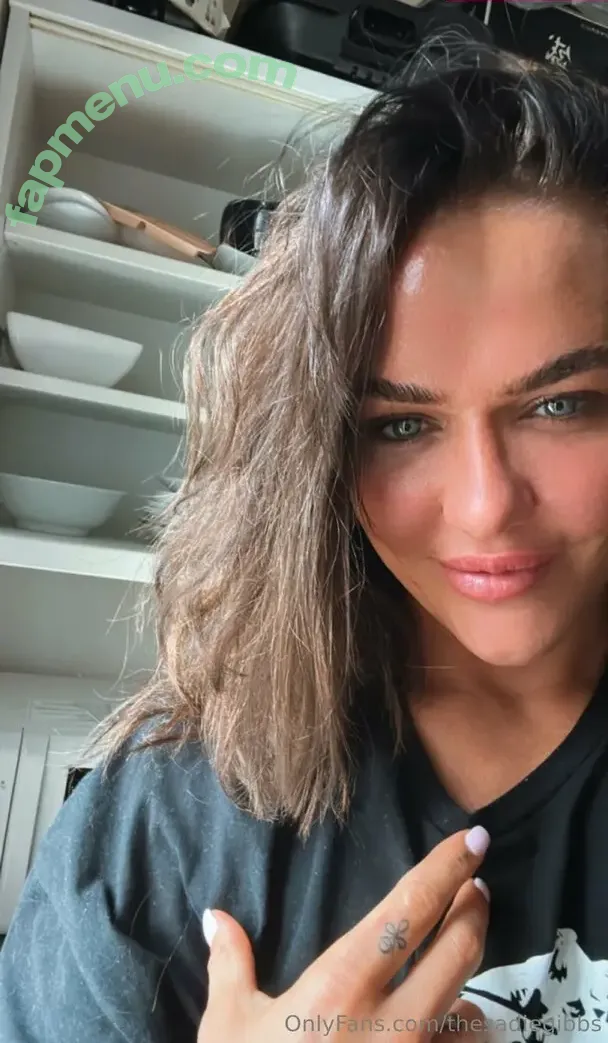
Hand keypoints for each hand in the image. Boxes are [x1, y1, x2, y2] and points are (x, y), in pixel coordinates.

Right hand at [198, 827, 490, 1041]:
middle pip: (460, 948)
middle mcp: (391, 1021)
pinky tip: (450, 1028)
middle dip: (474, 909)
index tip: (475, 840)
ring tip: (459, 964)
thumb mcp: (229, 1027)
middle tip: (475, 887)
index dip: (448, 868)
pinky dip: (461, 1036)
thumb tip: (216, 916)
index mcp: (341, 985)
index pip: (409, 910)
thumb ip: (230, 964)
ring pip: (472, 1008)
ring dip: (470, 980)